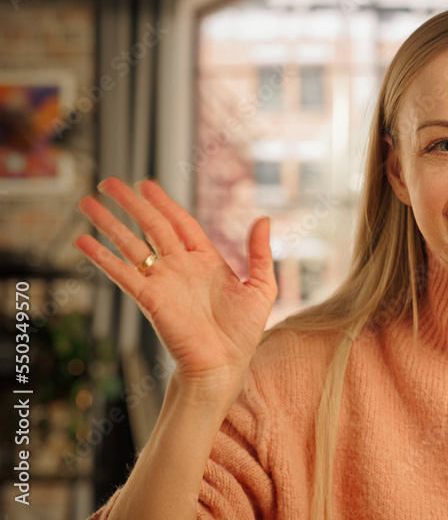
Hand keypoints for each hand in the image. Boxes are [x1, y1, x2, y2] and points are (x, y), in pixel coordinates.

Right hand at [75, 177, 277, 398]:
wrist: (225, 366)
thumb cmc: (243, 332)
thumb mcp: (261, 287)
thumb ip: (260, 252)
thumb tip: (264, 218)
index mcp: (205, 260)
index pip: (180, 222)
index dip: (163, 202)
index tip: (146, 184)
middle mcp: (180, 266)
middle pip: (151, 225)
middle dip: (130, 203)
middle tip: (108, 182)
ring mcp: (162, 281)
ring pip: (130, 244)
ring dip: (108, 223)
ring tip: (86, 202)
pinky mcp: (149, 298)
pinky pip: (121, 273)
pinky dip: (101, 257)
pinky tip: (83, 241)